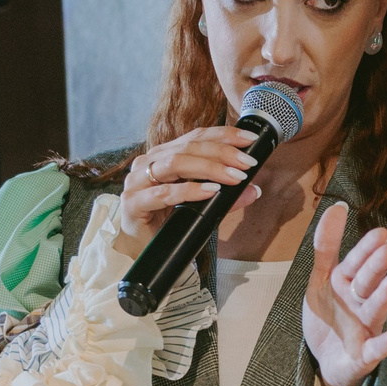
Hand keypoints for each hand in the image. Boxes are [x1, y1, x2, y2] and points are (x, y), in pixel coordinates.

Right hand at [114, 126, 263, 251]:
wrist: (143, 251)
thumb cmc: (169, 224)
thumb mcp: (201, 207)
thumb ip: (225, 198)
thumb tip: (254, 189)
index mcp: (164, 155)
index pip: (196, 137)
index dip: (224, 135)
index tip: (250, 139)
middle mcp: (149, 162)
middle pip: (188, 148)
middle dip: (222, 153)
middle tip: (247, 163)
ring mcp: (137, 181)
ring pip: (175, 164)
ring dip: (209, 168)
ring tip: (234, 177)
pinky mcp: (133, 203)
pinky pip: (163, 193)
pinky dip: (189, 191)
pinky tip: (210, 191)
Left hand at [302, 202, 386, 385]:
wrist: (325, 359)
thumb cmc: (329, 316)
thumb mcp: (321, 279)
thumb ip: (327, 246)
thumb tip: (338, 206)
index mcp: (348, 283)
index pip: (358, 262)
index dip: (368, 248)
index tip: (383, 233)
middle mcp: (360, 302)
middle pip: (368, 282)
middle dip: (376, 267)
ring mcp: (365, 328)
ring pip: (375, 310)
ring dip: (384, 296)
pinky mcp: (365, 354)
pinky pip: (376, 349)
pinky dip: (386, 343)